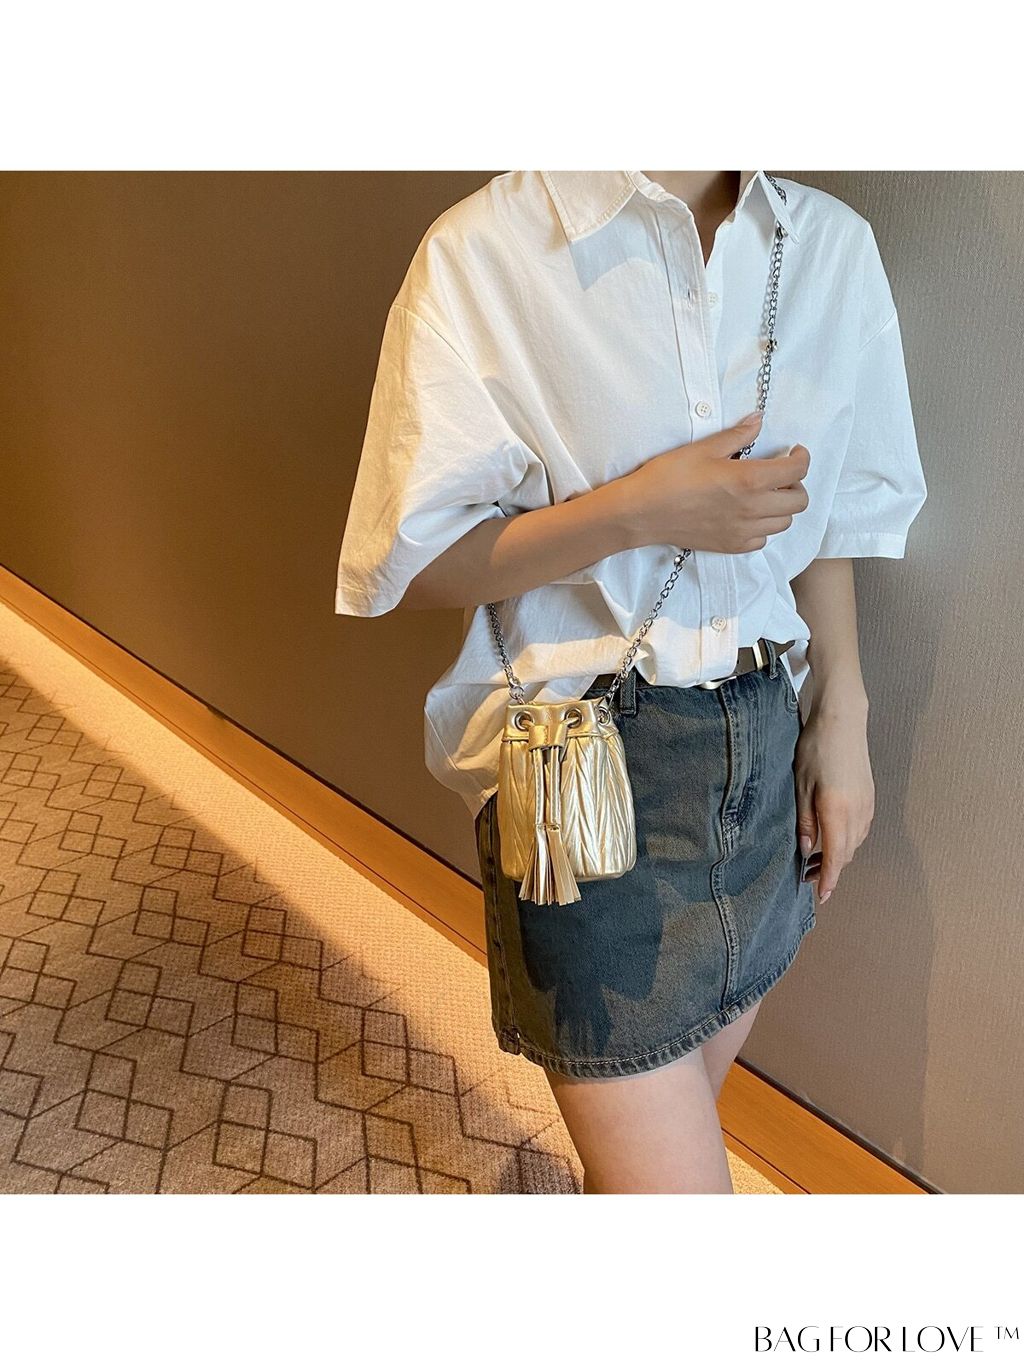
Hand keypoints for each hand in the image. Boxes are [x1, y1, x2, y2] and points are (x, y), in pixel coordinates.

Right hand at [617, 410, 810, 554]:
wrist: (642, 512)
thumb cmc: (668, 477)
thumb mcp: (703, 448)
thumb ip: (738, 435)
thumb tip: (758, 421)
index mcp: (749, 480)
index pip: (797, 470)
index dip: (802, 457)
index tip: (794, 451)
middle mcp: (752, 509)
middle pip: (799, 501)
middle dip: (795, 483)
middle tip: (779, 473)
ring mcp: (743, 531)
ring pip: (784, 522)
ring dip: (781, 506)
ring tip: (764, 494)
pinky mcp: (731, 546)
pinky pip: (762, 540)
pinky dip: (763, 527)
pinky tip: (747, 514)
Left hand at [793, 698, 874, 903]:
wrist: (842, 720)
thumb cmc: (815, 748)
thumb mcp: (800, 786)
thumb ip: (805, 821)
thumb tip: (806, 851)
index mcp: (838, 810)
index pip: (835, 856)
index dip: (828, 879)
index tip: (821, 897)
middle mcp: (858, 812)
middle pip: (846, 853)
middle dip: (829, 870)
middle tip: (805, 877)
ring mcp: (867, 804)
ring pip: (854, 842)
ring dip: (838, 855)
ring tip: (814, 858)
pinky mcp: (870, 797)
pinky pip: (861, 829)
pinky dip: (846, 840)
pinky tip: (832, 836)